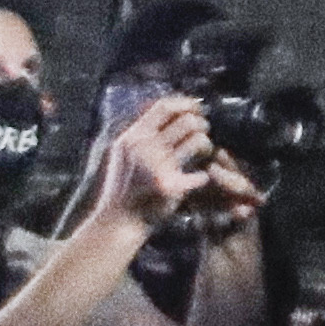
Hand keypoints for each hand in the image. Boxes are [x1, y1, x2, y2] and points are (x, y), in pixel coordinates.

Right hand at [85, 94, 235, 235]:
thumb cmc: (124, 187)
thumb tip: (170, 110)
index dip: (186, 103)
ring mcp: (156, 166)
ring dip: (206, 145)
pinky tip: (197, 180)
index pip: (163, 106)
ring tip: (203, 153)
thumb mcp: (123, 154)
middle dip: (202, 124)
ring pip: (198, 140)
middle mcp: (144, 148)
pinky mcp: (169, 185)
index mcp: (132, 137)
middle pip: (187, 120)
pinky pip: (201, 173)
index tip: (198, 109)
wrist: (117, 222)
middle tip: (202, 134)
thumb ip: (142, 134)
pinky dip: (202, 177)